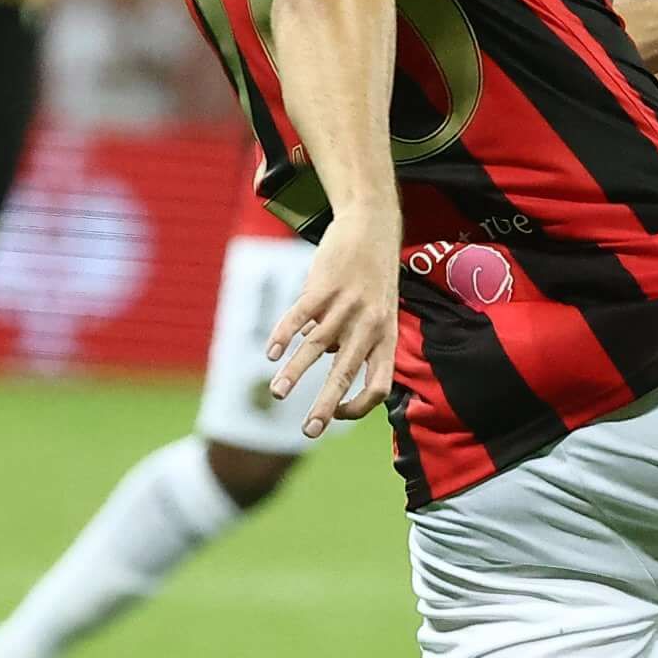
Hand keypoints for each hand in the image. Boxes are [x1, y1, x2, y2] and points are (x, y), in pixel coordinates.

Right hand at [266, 210, 403, 437]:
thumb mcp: (380, 313)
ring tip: (277, 393)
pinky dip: (284, 335)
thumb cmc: (374, 277)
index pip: (380, 385)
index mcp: (387, 337)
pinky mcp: (324, 285)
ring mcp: (347, 304)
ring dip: (295, 374)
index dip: (360, 406)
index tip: (336, 414)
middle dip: (325, 406)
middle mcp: (370, 324)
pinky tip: (271, 353)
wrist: (371, 226)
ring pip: (317, 346)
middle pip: (346, 373)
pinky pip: (300, 316)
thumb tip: (328, 366)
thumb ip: (358, 342)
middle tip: (308, 431)